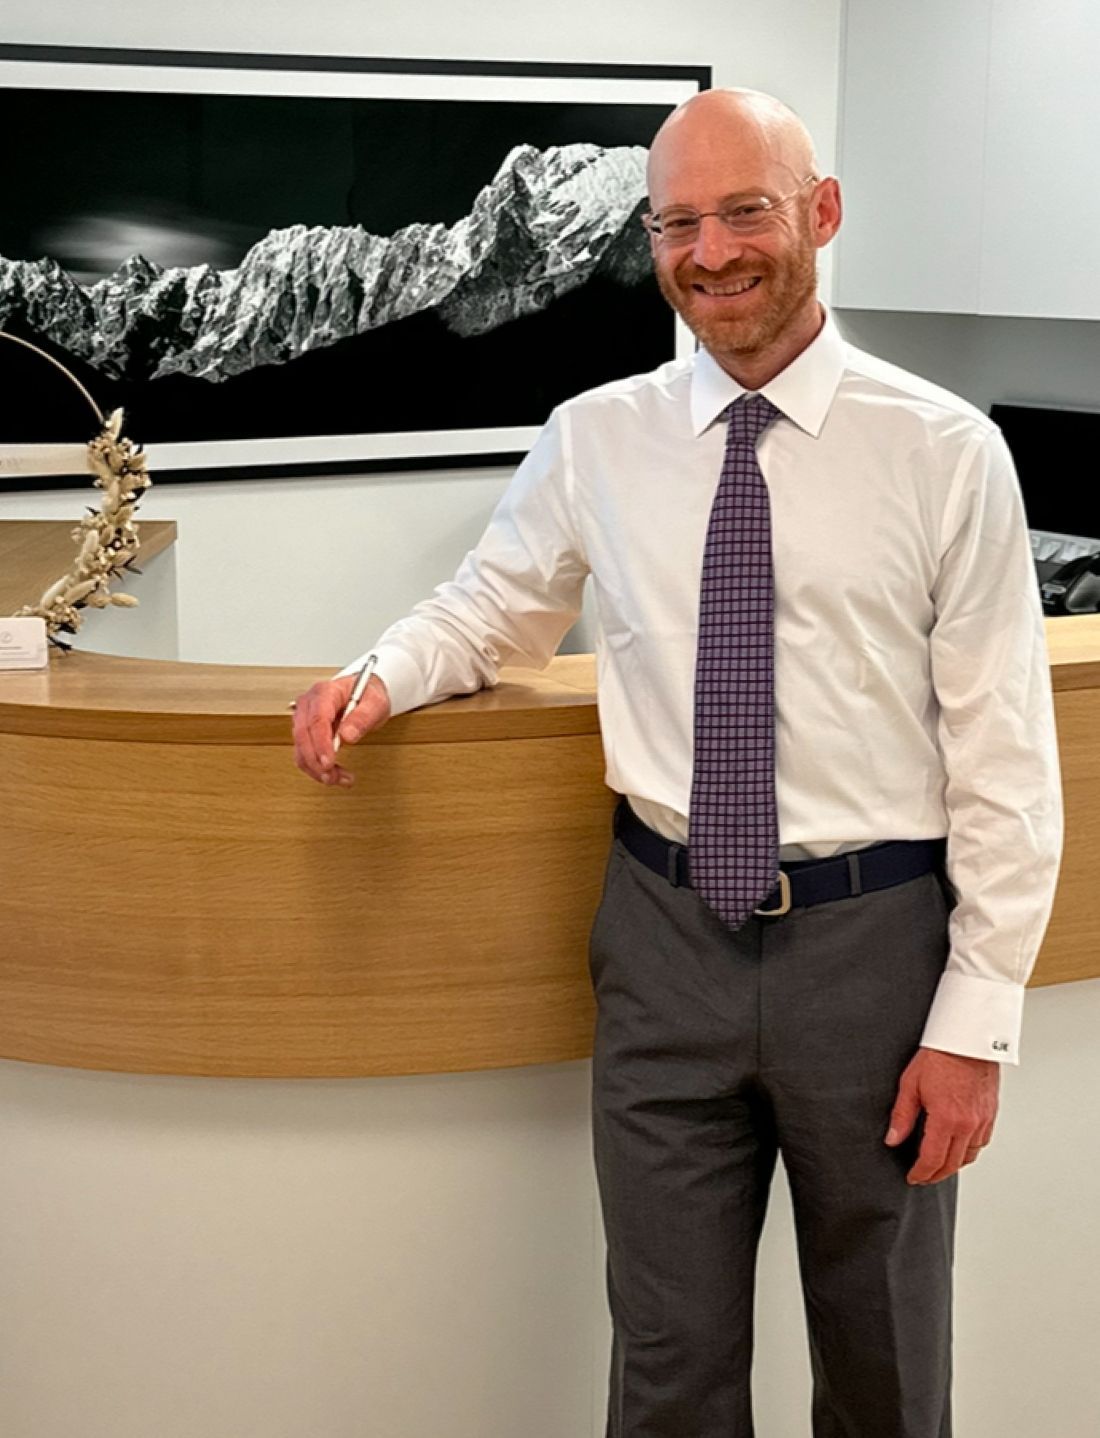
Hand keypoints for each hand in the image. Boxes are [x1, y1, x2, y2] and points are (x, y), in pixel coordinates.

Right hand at [291, 673, 390, 787]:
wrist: (364, 693)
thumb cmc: (368, 695)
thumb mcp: (375, 703)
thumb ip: (363, 717)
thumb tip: (347, 735)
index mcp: (325, 692)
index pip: (317, 719)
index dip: (320, 743)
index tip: (329, 761)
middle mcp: (309, 704)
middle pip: (303, 735)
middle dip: (315, 760)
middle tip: (332, 776)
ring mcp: (304, 718)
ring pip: (301, 749)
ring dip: (316, 769)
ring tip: (338, 779)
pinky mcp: (306, 733)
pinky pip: (305, 755)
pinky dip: (317, 769)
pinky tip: (334, 775)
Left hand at [884, 1046, 999, 1184]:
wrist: (967, 1039)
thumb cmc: (940, 1055)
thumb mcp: (910, 1084)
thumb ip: (902, 1116)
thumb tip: (893, 1138)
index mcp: (946, 1119)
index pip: (933, 1160)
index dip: (921, 1173)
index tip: (913, 1177)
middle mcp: (968, 1124)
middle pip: (952, 1164)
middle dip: (936, 1174)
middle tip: (923, 1176)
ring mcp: (982, 1119)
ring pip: (970, 1156)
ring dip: (954, 1164)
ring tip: (939, 1164)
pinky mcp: (990, 1112)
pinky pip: (982, 1142)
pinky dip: (969, 1150)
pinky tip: (959, 1146)